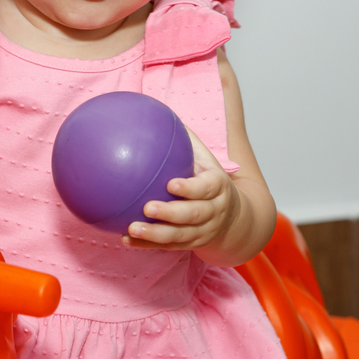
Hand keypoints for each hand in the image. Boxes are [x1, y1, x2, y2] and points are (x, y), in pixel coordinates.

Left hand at [121, 127, 240, 251]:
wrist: (234, 217)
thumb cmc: (210, 179)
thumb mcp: (206, 158)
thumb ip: (185, 138)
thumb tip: (156, 112)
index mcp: (217, 186)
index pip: (206, 188)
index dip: (190, 188)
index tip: (171, 183)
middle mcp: (213, 211)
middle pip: (193, 215)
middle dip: (171, 213)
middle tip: (148, 207)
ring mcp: (202, 231)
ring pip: (179, 236)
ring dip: (155, 234)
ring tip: (131, 228)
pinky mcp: (190, 244)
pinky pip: (167, 247)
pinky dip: (146, 245)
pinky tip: (124, 239)